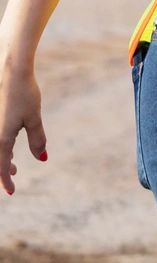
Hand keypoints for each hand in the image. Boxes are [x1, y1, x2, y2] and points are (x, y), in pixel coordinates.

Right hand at [1, 64, 45, 196]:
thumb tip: (43, 159)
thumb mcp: (34, 119)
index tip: (11, 192)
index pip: (1, 167)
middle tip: (14, 177)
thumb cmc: (24, 95)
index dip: (5, 182)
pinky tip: (10, 148)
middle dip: (3, 171)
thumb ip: (37, 140)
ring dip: (3, 159)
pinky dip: (3, 147)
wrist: (12, 74)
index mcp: (1, 138)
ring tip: (13, 166)